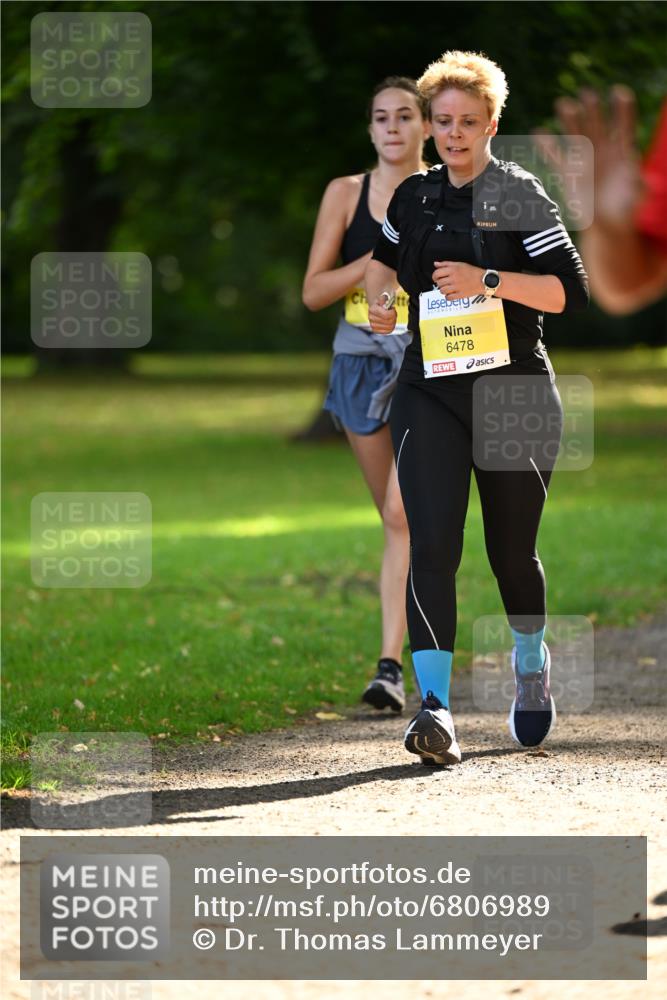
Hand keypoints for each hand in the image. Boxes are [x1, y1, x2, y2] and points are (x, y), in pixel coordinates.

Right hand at [368, 295, 397, 332]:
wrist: (376, 307)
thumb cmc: (381, 303)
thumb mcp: (383, 297)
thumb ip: (384, 298)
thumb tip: (383, 302)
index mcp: (372, 309)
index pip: (386, 315)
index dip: (393, 313)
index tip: (393, 309)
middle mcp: (371, 318)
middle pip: (389, 322)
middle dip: (394, 317)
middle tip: (393, 313)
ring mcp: (372, 325)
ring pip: (390, 327)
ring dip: (393, 322)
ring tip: (391, 317)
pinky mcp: (375, 330)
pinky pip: (388, 331)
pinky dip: (391, 327)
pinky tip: (389, 323)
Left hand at [432, 261, 484, 299]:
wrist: (483, 280)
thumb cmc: (472, 272)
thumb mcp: (459, 264)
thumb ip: (446, 264)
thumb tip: (436, 264)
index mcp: (453, 270)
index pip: (437, 273)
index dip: (434, 276)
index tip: (436, 278)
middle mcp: (454, 278)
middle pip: (439, 283)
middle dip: (439, 283)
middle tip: (444, 283)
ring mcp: (456, 287)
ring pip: (442, 291)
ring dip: (443, 290)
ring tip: (448, 288)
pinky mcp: (460, 295)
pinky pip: (448, 298)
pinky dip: (448, 297)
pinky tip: (451, 294)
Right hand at [533, 86, 641, 231]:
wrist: (607, 226)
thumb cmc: (625, 209)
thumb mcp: (636, 194)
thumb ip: (638, 184)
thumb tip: (641, 180)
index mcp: (622, 151)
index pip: (624, 123)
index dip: (622, 108)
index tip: (618, 93)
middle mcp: (602, 149)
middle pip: (597, 122)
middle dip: (592, 107)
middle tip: (587, 94)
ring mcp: (584, 159)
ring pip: (576, 132)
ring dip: (570, 117)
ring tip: (564, 104)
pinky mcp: (567, 172)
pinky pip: (554, 155)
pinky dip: (546, 144)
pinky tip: (538, 131)